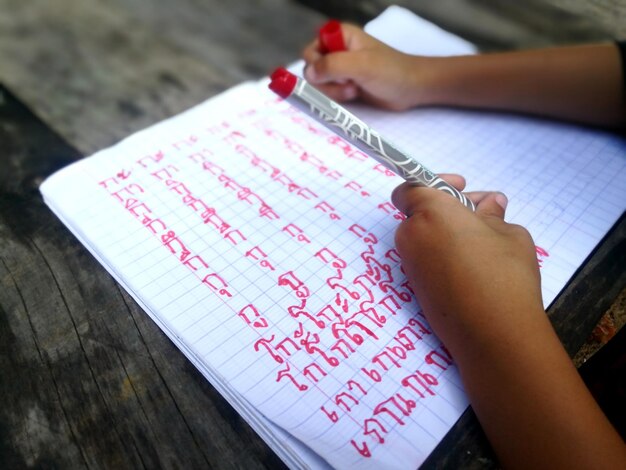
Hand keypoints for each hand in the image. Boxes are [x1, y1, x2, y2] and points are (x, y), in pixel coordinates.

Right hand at [302, 23, 433, 110]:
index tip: (332, 73)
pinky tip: (355, 94)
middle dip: (327, 81)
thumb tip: (309, 73)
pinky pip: (329, 94)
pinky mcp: (344, 85)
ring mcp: (340, 69)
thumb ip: (333, 65)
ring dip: (334, 91)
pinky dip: (338, 97)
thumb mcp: (362, 65)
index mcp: (339, 36)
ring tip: (354, 89)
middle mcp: (336, 51)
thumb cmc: (391, 71)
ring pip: (319, 85)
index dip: (316, 64)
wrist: (411, 88)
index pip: (310, 50)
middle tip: (348, 83)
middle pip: (312, 70)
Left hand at [391, 176, 543, 361]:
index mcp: (430, 213)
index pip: (410, 188)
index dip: (433, 183)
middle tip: (483, 214)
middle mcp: (412, 237)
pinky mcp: (415, 289)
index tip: (461, 187)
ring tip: (486, 241)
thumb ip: (493, 214)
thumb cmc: (504, 274)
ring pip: (424, 237)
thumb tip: (490, 204)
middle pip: (420, 212)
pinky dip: (444, 254)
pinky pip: (426, 259)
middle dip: (448, 209)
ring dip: (448, 232)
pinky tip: (475, 264)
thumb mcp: (510, 234)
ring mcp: (410, 265)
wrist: (493, 334)